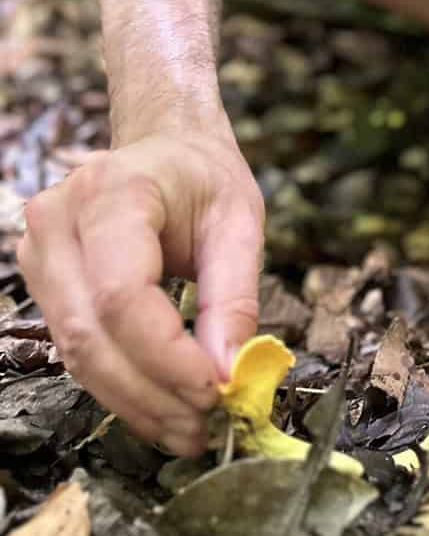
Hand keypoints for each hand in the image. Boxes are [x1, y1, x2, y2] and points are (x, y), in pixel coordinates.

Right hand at [18, 124, 263, 456]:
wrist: (165, 149)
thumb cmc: (203, 177)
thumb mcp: (240, 221)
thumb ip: (234, 295)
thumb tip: (229, 371)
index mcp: (112, 191)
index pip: (122, 295)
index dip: (166, 356)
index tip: (214, 389)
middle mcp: (59, 222)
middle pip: (92, 333)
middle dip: (152, 392)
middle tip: (206, 425)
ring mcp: (40, 253)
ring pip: (78, 353)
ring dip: (136, 401)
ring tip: (190, 427)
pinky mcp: (44, 284)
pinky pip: (77, 350)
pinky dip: (121, 386)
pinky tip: (162, 406)